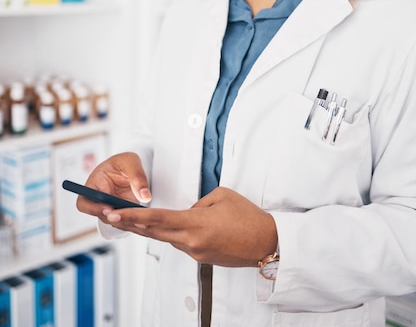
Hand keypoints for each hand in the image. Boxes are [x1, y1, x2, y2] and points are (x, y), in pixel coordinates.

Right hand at [76, 152, 151, 221]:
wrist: (133, 167)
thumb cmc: (125, 161)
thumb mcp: (130, 161)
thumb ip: (137, 176)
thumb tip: (144, 196)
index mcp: (94, 185)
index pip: (84, 203)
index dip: (92, 209)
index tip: (108, 209)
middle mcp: (100, 200)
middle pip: (100, 216)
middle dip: (114, 217)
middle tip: (128, 215)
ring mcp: (112, 208)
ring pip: (115, 221)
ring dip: (126, 221)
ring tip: (139, 218)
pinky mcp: (124, 213)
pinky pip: (126, 221)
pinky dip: (134, 222)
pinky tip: (143, 220)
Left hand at [103, 186, 277, 266]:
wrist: (267, 243)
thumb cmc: (249, 217)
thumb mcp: (222, 196)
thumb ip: (198, 202)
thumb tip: (188, 210)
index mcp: (196, 224)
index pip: (156, 219)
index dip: (133, 216)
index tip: (115, 213)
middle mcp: (191, 242)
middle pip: (154, 232)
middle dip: (130, 224)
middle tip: (110, 215)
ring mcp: (196, 252)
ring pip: (167, 238)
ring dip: (149, 229)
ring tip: (130, 219)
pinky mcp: (202, 257)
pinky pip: (181, 242)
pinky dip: (171, 234)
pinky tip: (165, 226)